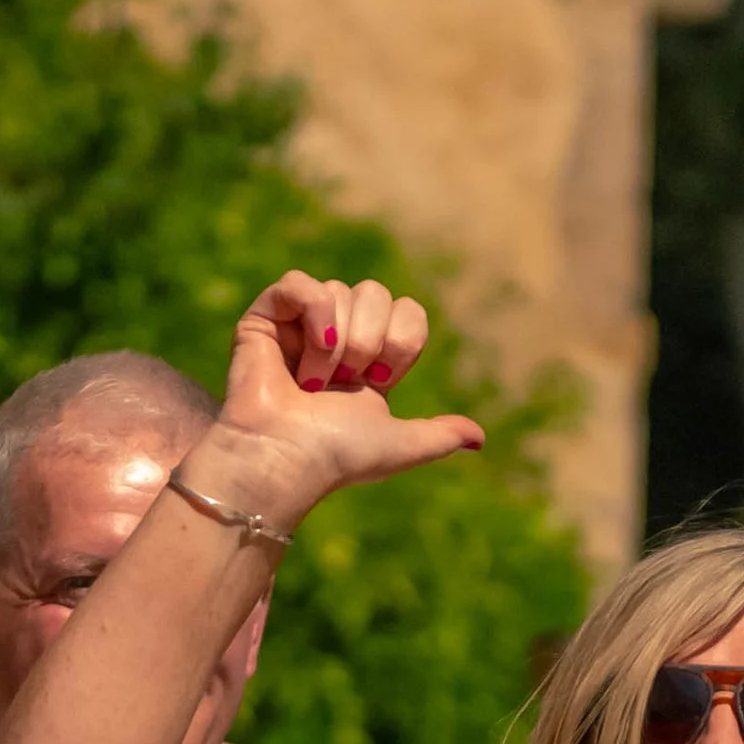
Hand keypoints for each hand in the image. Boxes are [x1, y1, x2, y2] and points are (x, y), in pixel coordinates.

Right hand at [201, 271, 485, 521]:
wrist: (286, 460)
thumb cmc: (336, 456)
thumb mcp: (400, 446)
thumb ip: (439, 436)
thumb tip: (478, 439)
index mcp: (369, 359)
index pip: (408, 311)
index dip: (401, 342)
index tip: (379, 381)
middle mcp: (336, 336)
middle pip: (376, 293)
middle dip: (368, 342)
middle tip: (343, 384)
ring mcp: (299, 325)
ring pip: (340, 290)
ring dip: (336, 344)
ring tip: (314, 384)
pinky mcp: (265, 318)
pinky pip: (300, 283)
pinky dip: (312, 313)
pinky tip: (309, 348)